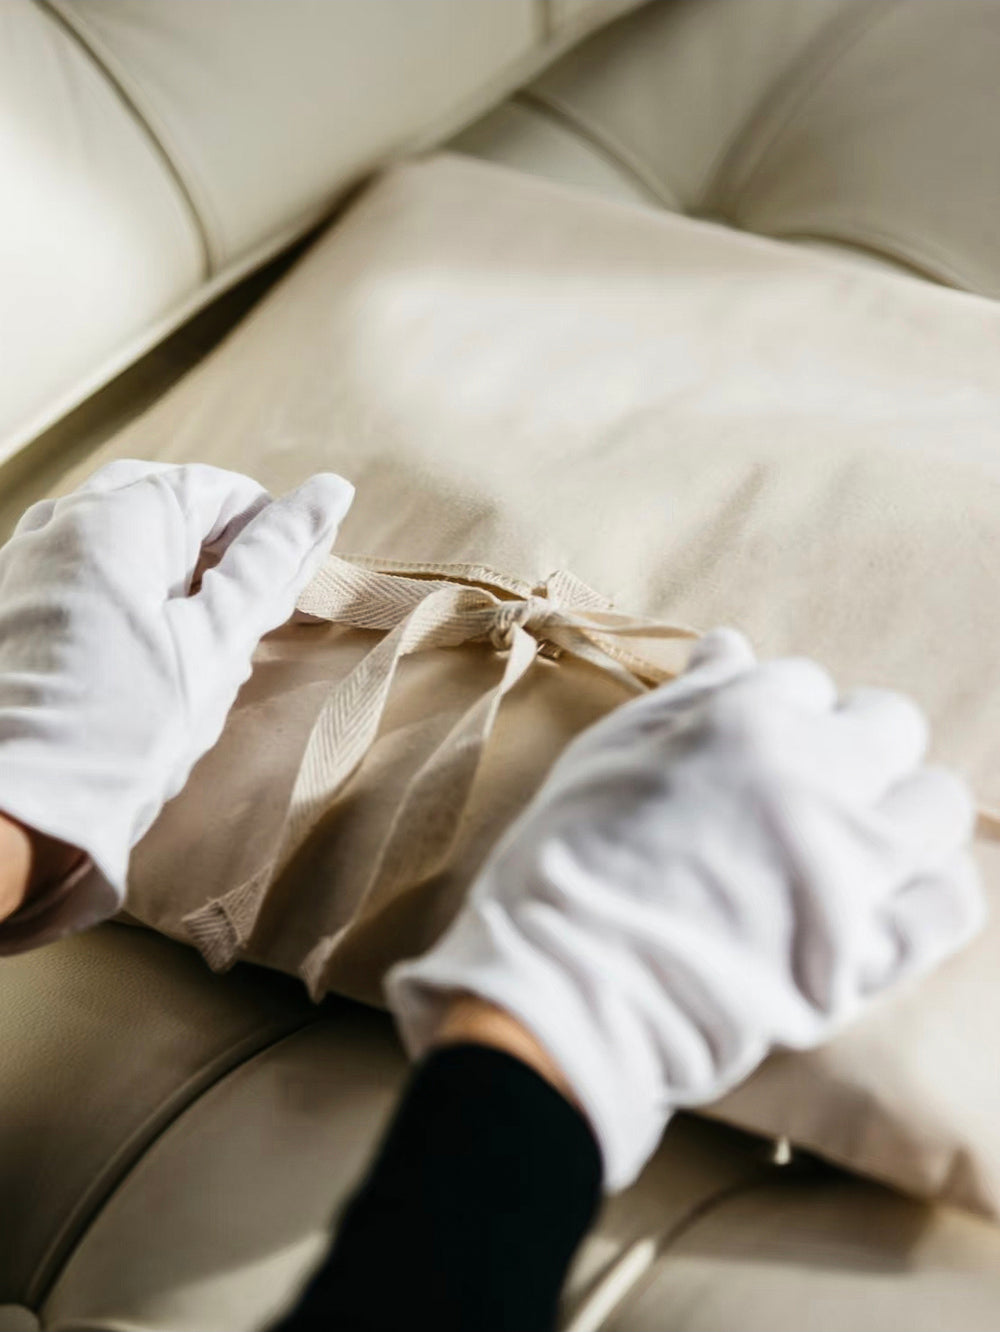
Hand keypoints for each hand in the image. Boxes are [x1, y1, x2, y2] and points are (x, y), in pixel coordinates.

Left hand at [0, 459, 352, 947]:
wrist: (8, 815)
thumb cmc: (122, 734)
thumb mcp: (215, 644)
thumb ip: (271, 562)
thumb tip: (328, 491)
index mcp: (112, 519)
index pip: (215, 489)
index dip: (267, 533)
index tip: (288, 591)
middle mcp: (58, 524)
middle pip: (165, 509)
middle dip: (217, 556)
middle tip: (246, 624)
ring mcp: (24, 563)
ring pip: (123, 543)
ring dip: (174, 581)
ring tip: (198, 653)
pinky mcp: (9, 605)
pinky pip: (84, 576)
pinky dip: (129, 601)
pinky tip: (141, 664)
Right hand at [387, 628, 984, 1189]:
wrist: (563, 991)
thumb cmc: (565, 865)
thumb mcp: (609, 755)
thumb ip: (687, 699)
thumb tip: (734, 645)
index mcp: (745, 722)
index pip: (804, 682)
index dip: (780, 715)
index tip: (758, 751)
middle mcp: (814, 782)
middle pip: (889, 726)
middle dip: (855, 747)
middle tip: (810, 791)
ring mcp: (848, 870)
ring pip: (935, 806)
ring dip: (900, 813)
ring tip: (855, 844)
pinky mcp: (867, 957)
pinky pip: (950, 904)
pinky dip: (931, 891)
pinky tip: (892, 896)